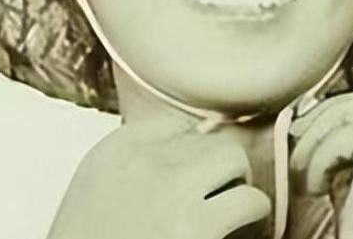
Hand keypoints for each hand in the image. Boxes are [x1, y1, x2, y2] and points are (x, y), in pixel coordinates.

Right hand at [46, 120, 270, 238]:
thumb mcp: (95, 190)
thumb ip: (132, 166)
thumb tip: (191, 149)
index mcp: (111, 153)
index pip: (173, 123)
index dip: (191, 151)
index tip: (195, 176)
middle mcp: (141, 162)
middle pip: (206, 138)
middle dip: (219, 167)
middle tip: (220, 196)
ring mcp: (170, 191)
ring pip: (234, 158)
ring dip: (239, 184)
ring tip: (236, 212)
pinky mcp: (196, 227)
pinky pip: (250, 201)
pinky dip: (256, 217)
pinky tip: (245, 231)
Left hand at [289, 92, 352, 238]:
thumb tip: (317, 106)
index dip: (340, 113)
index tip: (307, 129)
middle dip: (322, 120)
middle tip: (295, 140)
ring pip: (348, 112)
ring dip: (314, 142)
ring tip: (304, 174)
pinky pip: (343, 134)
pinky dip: (319, 160)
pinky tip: (316, 188)